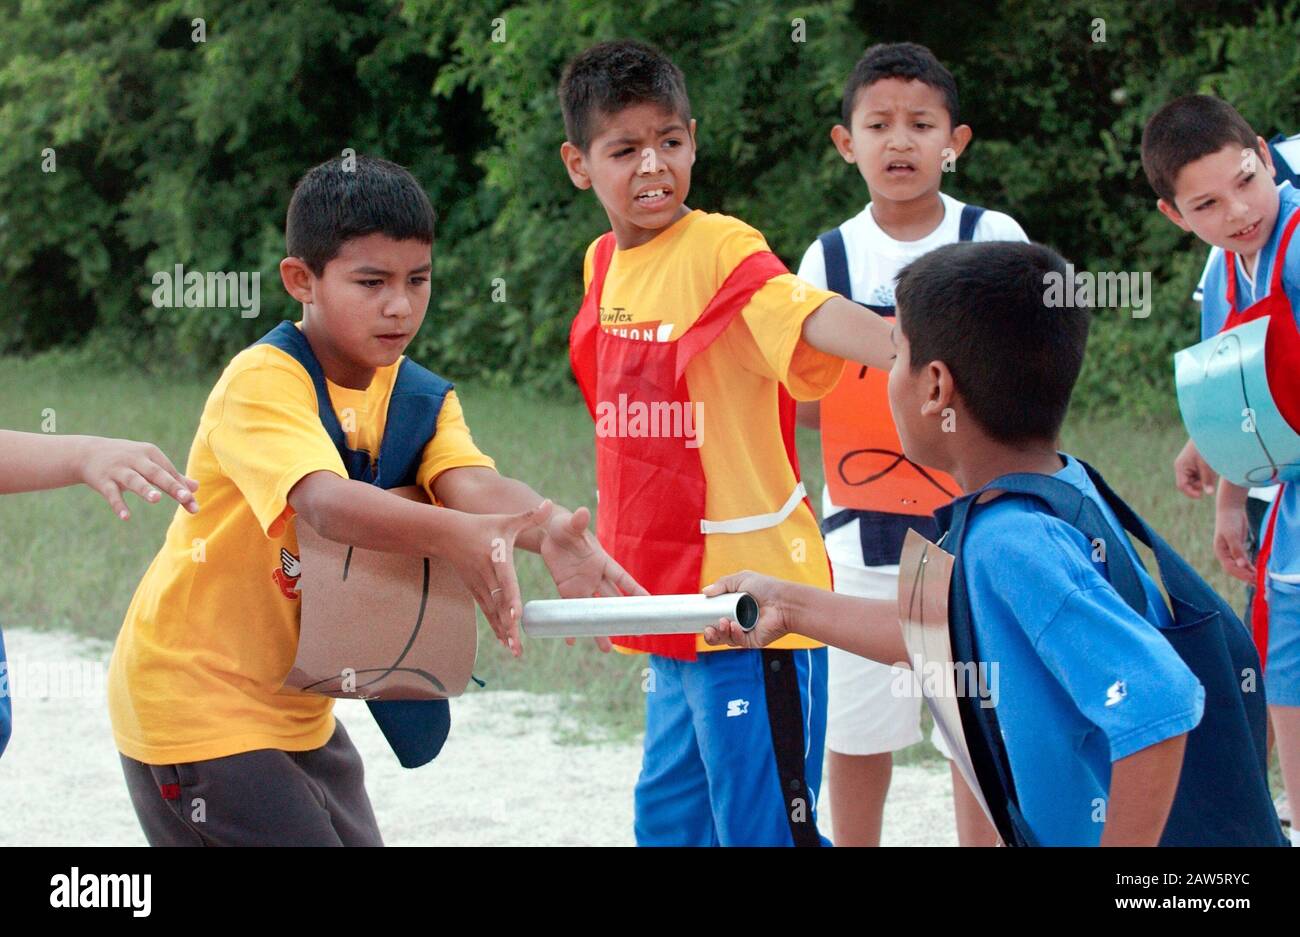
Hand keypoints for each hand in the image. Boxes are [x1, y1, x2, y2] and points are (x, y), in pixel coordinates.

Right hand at [78, 436, 199, 519]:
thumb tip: (195, 488)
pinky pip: (112, 494)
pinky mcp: (102, 480)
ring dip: (145, 489)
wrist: (87, 453)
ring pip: (133, 480)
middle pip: (155, 473)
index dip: (181, 488)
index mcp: (150, 454)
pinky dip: (118, 505)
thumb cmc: (127, 460)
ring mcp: (118, 470)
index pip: (169, 472)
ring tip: (156, 499)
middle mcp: (135, 459)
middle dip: (170, 485)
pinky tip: (126, 517)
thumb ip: (171, 476)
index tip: (194, 504)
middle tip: (185, 497)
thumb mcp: (149, 463)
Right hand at [449, 500, 553, 657]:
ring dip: (503, 632)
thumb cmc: (483, 526)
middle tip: (517, 645)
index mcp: (496, 559)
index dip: (510, 599)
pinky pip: (488, 613)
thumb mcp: (506, 521)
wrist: (448, 535)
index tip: (516, 615)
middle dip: (508, 625)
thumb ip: (530, 516)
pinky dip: (496, 628)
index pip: (505, 582)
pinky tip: (505, 643)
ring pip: (492, 613)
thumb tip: (551, 504)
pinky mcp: (476, 592)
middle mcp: (487, 576)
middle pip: (499, 604)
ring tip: (515, 650)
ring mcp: (480, 586)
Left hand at [541, 505, 648, 653]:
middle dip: (622, 617)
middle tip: (636, 634)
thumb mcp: (570, 525)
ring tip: (606, 649)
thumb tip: (581, 512)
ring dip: (599, 628)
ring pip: (593, 611)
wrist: (550, 534)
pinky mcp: (566, 590)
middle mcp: (595, 577)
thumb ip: (577, 522)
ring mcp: (581, 586)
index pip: (622, 578)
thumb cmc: (565, 527)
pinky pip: (570, 610)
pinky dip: (571, 624)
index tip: (651, 603)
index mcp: (601, 561)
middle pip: (612, 600)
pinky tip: (572, 641)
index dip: (635, 590)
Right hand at [701, 570, 791, 648]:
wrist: (785, 602)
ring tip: (723, 623)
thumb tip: (704, 592)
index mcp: (733, 608)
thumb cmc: (767, 588)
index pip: (714, 615)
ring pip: (723, 639)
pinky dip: (733, 635)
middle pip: (716, 632)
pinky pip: (736, 642)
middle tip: (706, 627)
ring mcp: (744, 632)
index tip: (695, 616)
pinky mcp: (752, 641)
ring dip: (719, 633)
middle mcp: (737, 621)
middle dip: (708, 633)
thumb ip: (722, 584)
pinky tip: (734, 627)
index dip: (704, 617)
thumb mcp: (741, 579)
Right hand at [1174, 438, 1216, 498]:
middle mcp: (1181, 467)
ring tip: (1211, 473)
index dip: (1190, 493)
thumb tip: (1209, 493)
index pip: (1182, 485)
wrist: (1208, 433)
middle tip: (1210, 482)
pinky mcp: (1192, 463)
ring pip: (1193, 480)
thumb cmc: (1206, 448)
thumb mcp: (1207, 465)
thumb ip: (1207, 480)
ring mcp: (1186, 465)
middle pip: (1187, 484)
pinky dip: (1203, 475)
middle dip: (1198, 486)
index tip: (1201, 496)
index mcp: (1181, 467)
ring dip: (1202, 480)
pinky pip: (1196, 474)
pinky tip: (1210, 469)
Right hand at [1213, 501, 1255, 583]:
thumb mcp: (1233, 535)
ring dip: (1248, 573)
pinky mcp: (1238, 549)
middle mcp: (1225, 554)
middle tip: (1257, 582)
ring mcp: (1231, 552)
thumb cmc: (1229, 521)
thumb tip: (1242, 565)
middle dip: (1245, 576)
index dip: (1241, 574)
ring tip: (1258, 580)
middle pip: (1234, 570)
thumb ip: (1237, 550)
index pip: (1230, 568)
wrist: (1230, 510)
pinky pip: (1244, 561)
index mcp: (1220, 552)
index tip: (1252, 578)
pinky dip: (1250, 567)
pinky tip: (1256, 571)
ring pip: (1239, 567)